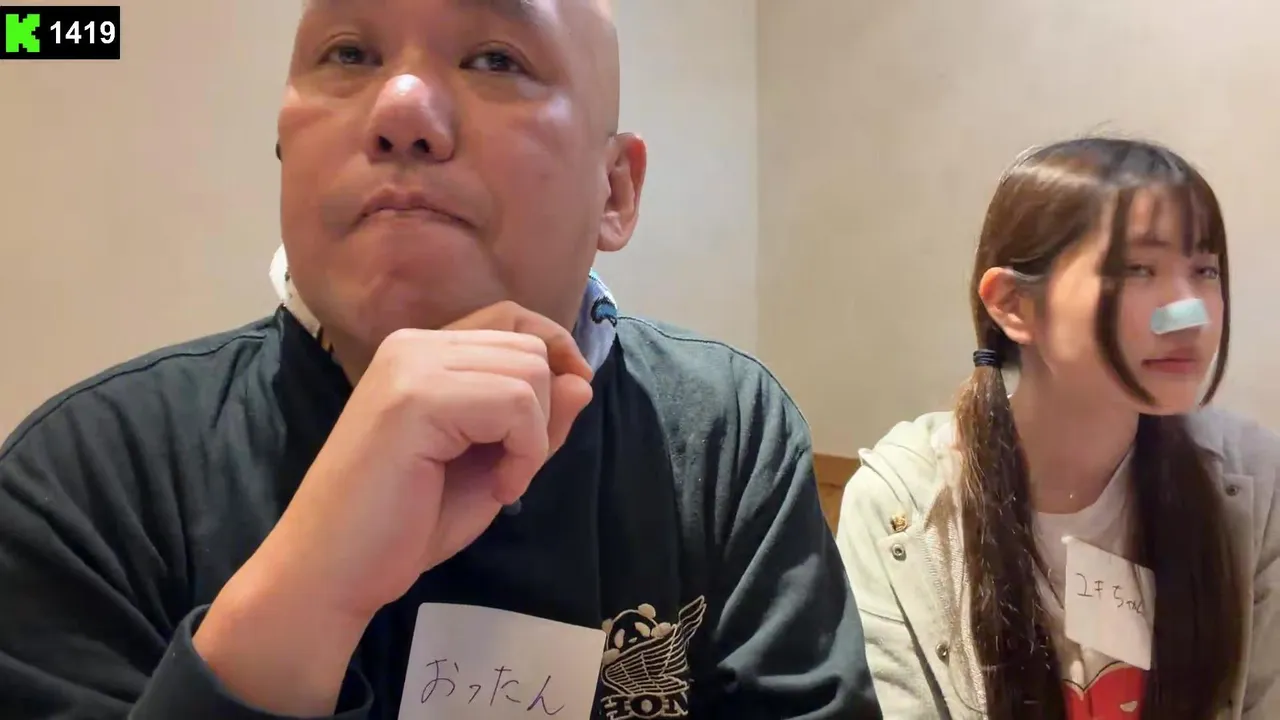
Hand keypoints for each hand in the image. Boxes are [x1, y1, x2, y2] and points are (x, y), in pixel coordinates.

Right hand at [193, 301, 593, 714]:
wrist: (334, 570)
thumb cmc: (405, 525)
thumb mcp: (491, 464)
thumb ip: (534, 421)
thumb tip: (582, 378)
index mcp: (422, 352)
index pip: (512, 318)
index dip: (553, 353)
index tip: (566, 405)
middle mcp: (414, 344)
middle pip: (529, 348)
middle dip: (543, 413)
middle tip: (509, 470)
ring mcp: (411, 365)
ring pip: (529, 373)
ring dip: (533, 438)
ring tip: (500, 480)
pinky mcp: (416, 397)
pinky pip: (515, 405)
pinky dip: (525, 453)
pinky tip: (498, 489)